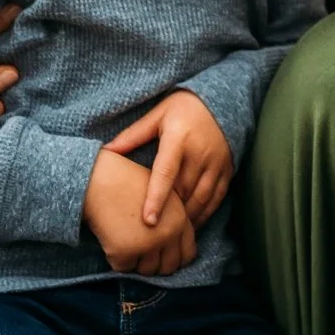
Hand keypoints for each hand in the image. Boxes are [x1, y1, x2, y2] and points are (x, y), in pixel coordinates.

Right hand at [83, 152, 197, 275]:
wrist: (100, 179)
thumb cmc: (127, 185)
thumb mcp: (161, 196)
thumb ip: (172, 220)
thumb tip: (172, 251)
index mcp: (180, 219)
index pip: (188, 254)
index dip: (175, 258)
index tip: (162, 257)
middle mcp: (168, 233)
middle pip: (169, 267)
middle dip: (156, 265)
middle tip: (141, 253)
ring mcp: (147, 244)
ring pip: (146, 271)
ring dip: (136, 262)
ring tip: (125, 240)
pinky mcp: (125, 252)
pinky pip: (124, 268)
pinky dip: (116, 259)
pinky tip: (112, 238)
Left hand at [106, 92, 233, 226]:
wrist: (221, 100)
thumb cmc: (183, 107)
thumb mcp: (157, 115)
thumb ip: (133, 135)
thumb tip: (107, 152)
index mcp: (178, 138)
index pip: (166, 173)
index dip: (156, 198)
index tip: (148, 221)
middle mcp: (200, 152)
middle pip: (183, 191)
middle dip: (170, 214)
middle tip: (153, 235)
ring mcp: (216, 162)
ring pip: (201, 198)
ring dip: (187, 218)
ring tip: (172, 234)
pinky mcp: (227, 168)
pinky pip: (216, 197)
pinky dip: (205, 213)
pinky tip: (192, 224)